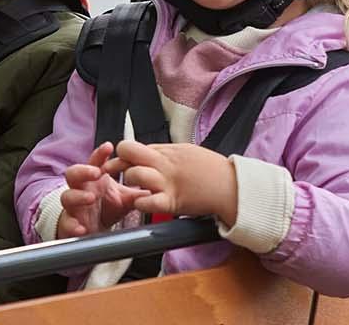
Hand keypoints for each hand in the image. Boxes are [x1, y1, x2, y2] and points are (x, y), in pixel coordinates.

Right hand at [56, 142, 150, 237]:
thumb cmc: (106, 210)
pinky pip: (66, 223)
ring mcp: (73, 207)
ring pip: (67, 196)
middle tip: (96, 172)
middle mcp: (81, 190)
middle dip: (83, 170)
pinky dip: (73, 225)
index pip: (94, 162)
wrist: (93, 231)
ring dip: (78, 196)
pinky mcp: (69, 224)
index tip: (109, 147)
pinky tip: (81, 227)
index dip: (100, 154)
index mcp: (94, 181)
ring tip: (90, 198)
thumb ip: (138, 193)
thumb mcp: (124, 200)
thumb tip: (158, 186)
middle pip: (73, 174)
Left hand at [102, 139, 238, 225]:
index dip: (123, 154)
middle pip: (127, 153)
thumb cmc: (212, 170)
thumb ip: (165, 152)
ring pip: (135, 175)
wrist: (231, 187)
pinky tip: (143, 203)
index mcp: (167, 152)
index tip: (123, 162)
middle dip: (117, 163)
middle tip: (117, 174)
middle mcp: (164, 164)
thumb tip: (149, 152)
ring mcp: (167, 183)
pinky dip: (140, 203)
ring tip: (136, 189)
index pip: (132, 146)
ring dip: (131, 183)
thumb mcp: (187, 151)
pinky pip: (147, 201)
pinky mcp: (172, 202)